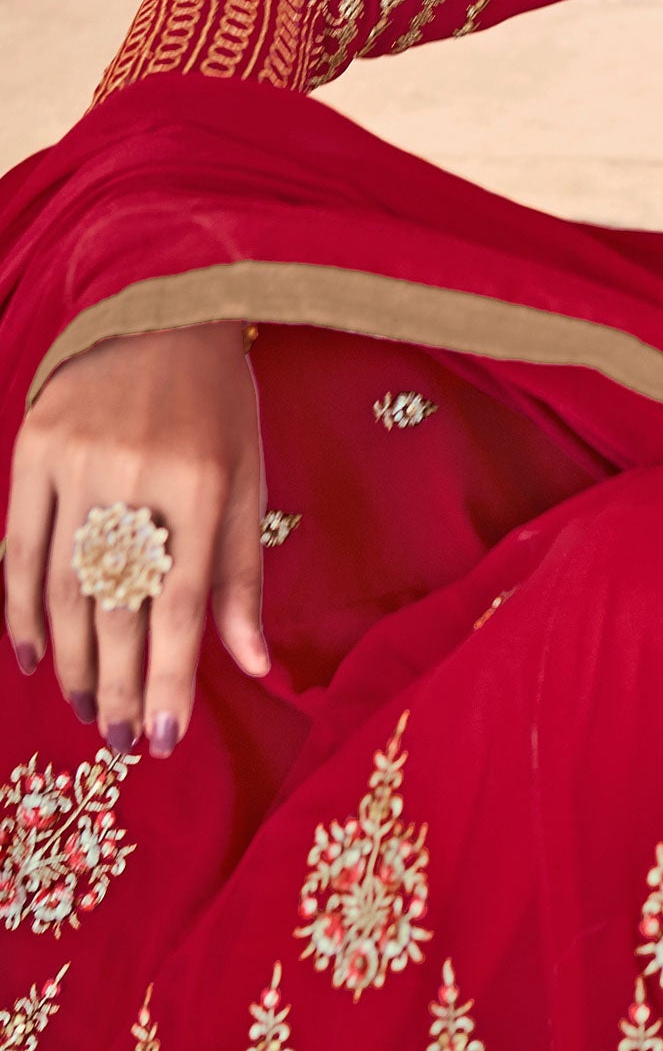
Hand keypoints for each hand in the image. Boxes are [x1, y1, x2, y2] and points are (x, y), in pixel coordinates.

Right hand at [4, 323, 269, 757]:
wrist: (159, 308)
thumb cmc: (217, 403)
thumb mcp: (248, 478)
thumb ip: (242, 575)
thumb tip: (252, 666)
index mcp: (202, 483)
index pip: (182, 603)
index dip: (168, 676)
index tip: (162, 736)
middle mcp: (135, 475)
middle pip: (119, 605)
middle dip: (116, 684)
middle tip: (117, 741)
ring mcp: (76, 462)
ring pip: (66, 586)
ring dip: (72, 658)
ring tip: (84, 710)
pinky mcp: (34, 448)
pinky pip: (21, 547)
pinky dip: (24, 607)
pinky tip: (33, 656)